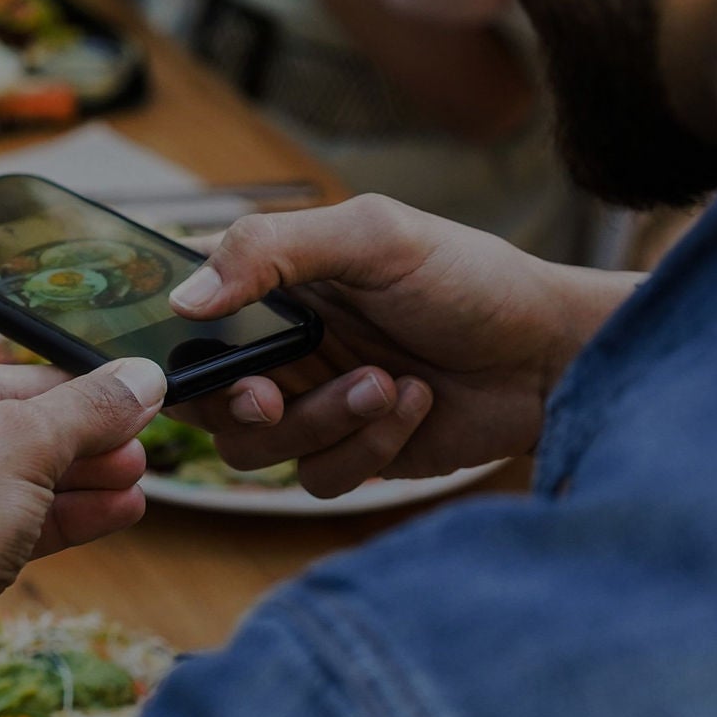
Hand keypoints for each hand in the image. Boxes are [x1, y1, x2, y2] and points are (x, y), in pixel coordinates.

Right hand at [168, 196, 640, 496]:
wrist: (554, 356)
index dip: (162, 340)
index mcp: (272, 284)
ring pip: (253, 448)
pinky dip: (368, 448)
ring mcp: (313, 404)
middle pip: (201, 398)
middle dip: (234, 402)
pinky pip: (317, 478)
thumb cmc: (470, 279)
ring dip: (319, 422)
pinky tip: (416, 405)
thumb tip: (185, 300)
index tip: (177, 354)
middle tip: (268, 395)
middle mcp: (280, 347)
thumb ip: (272, 251)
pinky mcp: (353, 455)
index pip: (179, 310)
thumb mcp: (373, 238)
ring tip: (386, 383)